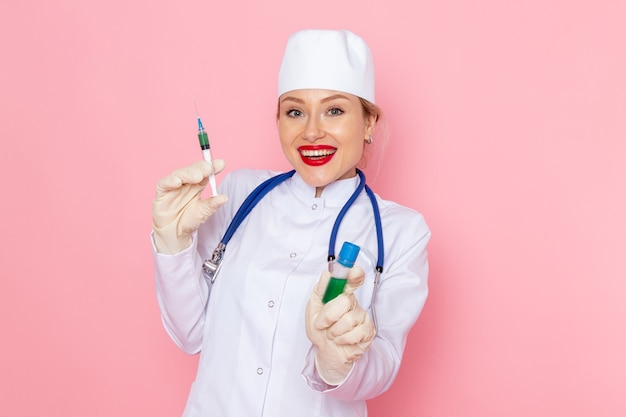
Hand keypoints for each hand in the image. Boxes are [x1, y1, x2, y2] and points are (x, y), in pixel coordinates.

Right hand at [152, 160, 226, 253]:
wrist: (173, 232)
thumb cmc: (188, 219)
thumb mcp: (202, 212)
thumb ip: (211, 205)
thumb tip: (224, 198)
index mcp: (197, 185)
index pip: (206, 173)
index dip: (212, 167)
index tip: (221, 163)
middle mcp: (186, 183)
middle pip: (193, 170)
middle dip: (201, 168)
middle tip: (209, 168)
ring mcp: (173, 186)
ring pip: (179, 174)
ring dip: (188, 173)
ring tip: (197, 176)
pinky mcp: (162, 192)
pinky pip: (164, 183)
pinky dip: (171, 181)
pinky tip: (177, 182)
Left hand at [305, 266, 375, 384]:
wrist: (325, 351)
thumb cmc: (320, 328)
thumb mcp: (313, 309)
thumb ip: (320, 291)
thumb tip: (327, 275)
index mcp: (341, 294)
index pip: (352, 280)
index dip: (355, 275)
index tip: (355, 272)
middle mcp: (353, 302)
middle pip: (345, 301)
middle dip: (328, 315)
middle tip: (322, 324)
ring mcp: (363, 316)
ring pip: (348, 320)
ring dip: (334, 331)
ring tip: (332, 334)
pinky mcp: (368, 331)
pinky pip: (355, 334)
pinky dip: (342, 339)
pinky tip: (341, 340)